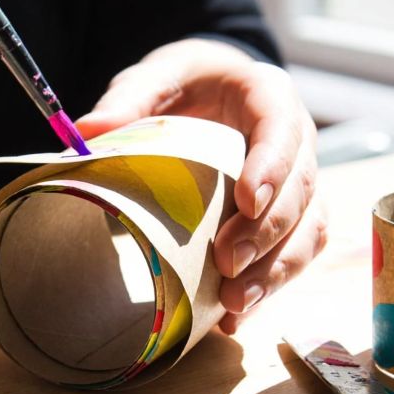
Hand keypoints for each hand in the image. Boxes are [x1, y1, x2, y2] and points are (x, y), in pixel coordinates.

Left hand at [76, 39, 326, 333]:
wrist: (214, 92)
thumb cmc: (189, 83)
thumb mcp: (157, 77)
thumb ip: (129, 98)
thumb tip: (85, 132)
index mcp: (269, 96)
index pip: (283, 130)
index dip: (272, 168)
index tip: (247, 201)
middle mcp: (298, 141)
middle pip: (302, 190)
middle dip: (267, 232)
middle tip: (227, 263)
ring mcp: (300, 183)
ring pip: (308, 230)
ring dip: (276, 271)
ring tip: (233, 303)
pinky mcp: (293, 218)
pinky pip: (296, 255)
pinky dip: (268, 288)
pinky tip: (233, 316)